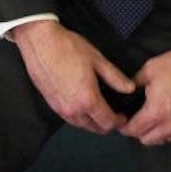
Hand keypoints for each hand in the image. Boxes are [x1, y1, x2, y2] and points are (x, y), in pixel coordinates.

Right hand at [11, 20, 133, 134]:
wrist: (40, 42)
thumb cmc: (69, 48)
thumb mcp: (97, 60)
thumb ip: (115, 78)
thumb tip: (130, 89)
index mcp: (87, 100)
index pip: (107, 123)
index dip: (118, 121)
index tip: (123, 116)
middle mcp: (73, 110)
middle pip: (95, 128)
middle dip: (106, 124)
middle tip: (113, 113)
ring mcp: (60, 109)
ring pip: (81, 125)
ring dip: (92, 122)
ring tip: (99, 108)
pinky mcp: (51, 105)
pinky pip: (70, 118)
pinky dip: (80, 117)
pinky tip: (83, 104)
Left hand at [118, 41, 170, 146]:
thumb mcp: (150, 69)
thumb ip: (134, 83)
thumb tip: (125, 90)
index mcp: (156, 111)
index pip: (133, 130)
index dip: (124, 127)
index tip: (122, 122)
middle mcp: (169, 125)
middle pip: (146, 140)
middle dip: (138, 132)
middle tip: (136, 120)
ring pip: (162, 141)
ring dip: (154, 134)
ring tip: (152, 121)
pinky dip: (170, 134)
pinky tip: (168, 122)